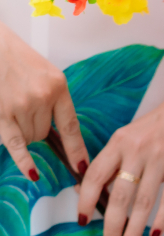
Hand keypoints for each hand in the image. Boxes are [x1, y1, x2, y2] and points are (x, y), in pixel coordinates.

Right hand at [0, 22, 84, 181]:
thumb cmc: (19, 61)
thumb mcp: (47, 75)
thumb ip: (55, 100)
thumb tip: (60, 133)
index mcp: (59, 86)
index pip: (71, 125)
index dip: (78, 149)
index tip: (83, 167)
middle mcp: (43, 97)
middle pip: (45, 134)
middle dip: (37, 130)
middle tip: (25, 111)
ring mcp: (22, 105)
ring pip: (29, 138)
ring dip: (23, 133)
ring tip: (13, 109)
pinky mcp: (2, 112)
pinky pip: (15, 144)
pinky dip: (23, 161)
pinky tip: (32, 174)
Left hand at [77, 84, 163, 235]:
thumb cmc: (159, 125)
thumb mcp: (129, 136)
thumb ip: (113, 162)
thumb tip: (89, 192)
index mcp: (119, 142)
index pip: (95, 175)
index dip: (86, 199)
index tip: (83, 219)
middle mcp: (138, 150)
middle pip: (119, 194)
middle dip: (112, 225)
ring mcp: (162, 157)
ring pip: (143, 200)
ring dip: (134, 228)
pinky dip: (162, 218)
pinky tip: (156, 233)